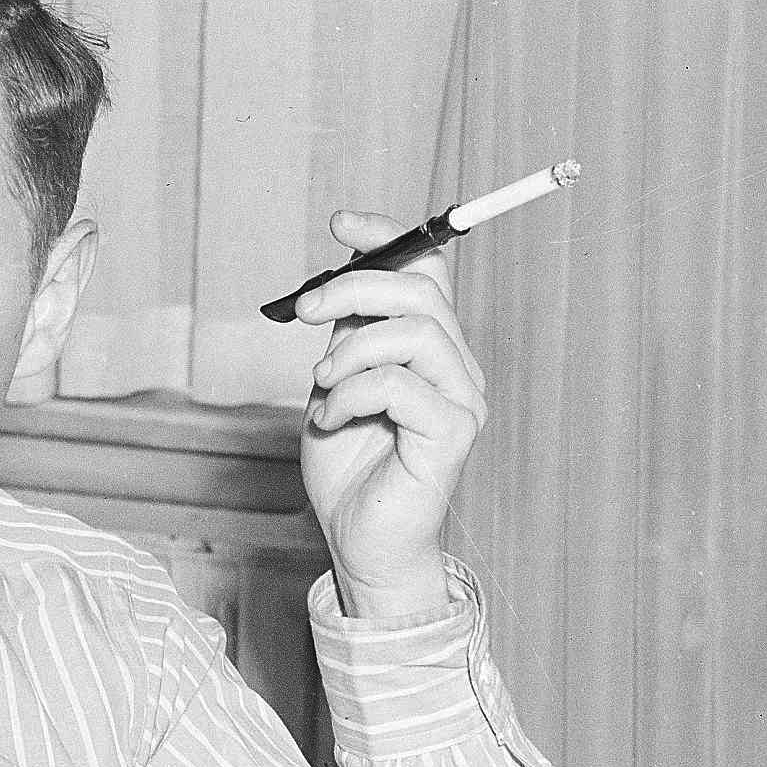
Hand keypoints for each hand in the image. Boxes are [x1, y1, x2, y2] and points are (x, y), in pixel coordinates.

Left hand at [291, 209, 488, 619]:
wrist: (358, 542)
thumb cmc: (349, 469)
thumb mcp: (334, 383)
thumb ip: (346, 335)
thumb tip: (335, 282)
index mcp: (432, 348)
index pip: (427, 270)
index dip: (388, 236)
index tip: (340, 224)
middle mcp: (457, 367)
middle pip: (424, 291)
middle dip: (356, 287)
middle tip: (305, 312)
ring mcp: (461, 401)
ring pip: (418, 332)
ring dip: (351, 350)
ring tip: (320, 387)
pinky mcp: (452, 435)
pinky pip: (400, 386)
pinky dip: (352, 394)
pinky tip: (330, 419)